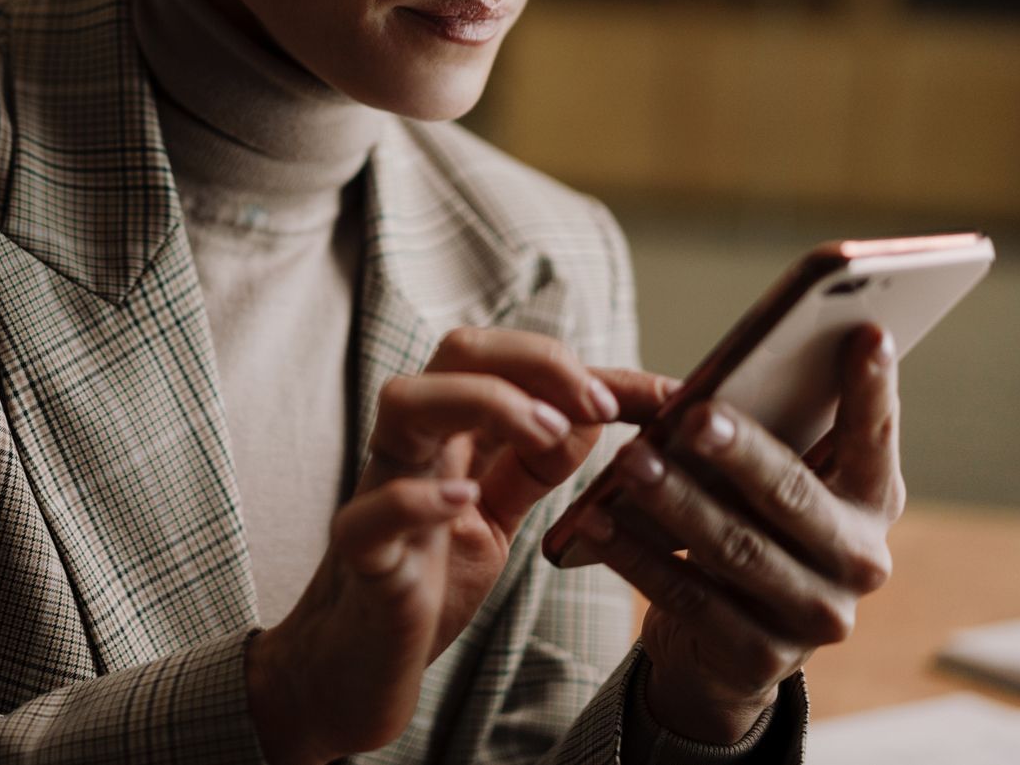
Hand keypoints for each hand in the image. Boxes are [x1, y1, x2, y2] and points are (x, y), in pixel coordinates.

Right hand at [245, 326, 672, 764]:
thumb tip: (594, 414)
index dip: (588, 368)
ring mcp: (380, 491)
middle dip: (536, 361)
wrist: (354, 667)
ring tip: (546, 434)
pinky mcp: (360, 554)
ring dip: (484, 402)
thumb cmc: (425, 583)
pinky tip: (465, 500)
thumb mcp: (497, 517)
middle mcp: (414, 447)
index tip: (664, 396)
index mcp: (450, 434)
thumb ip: (535, 466)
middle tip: (600, 404)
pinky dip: (419, 497)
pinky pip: (373, 511)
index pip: (512, 362)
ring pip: (404, 402)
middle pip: (457, 352)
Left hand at [575, 323, 904, 743]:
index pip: (875, 436)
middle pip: (793, 496)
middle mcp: (860, 561)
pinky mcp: (759, 659)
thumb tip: (728, 372)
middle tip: (694, 415)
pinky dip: (639, 556)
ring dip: (677, 501)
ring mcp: (815, 617)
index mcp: (872, 500)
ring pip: (738, 549)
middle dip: (741, 453)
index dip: (871, 388)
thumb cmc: (748, 526)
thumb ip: (769, 432)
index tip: (864, 329)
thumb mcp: (770, 480)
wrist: (724, 647)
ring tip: (629, 460)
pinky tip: (598, 520)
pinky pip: (689, 597)